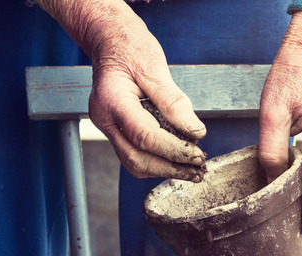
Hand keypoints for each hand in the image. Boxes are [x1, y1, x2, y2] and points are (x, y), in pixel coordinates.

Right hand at [37, 0, 206, 180]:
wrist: (110, 41)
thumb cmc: (130, 49)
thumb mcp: (155, 67)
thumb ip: (174, 102)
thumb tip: (195, 132)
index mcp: (112, 101)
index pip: (145, 137)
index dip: (174, 150)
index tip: (197, 153)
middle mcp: (105, 119)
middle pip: (136, 159)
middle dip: (169, 167)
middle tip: (197, 167)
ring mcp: (107, 127)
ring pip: (133, 163)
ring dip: (163, 168)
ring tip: (189, 167)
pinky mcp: (115, 130)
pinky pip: (134, 154)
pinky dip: (156, 160)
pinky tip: (175, 157)